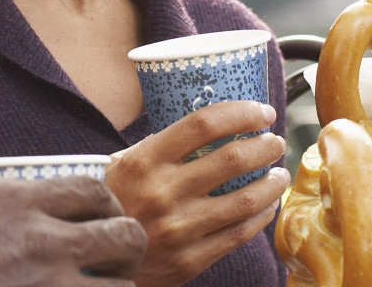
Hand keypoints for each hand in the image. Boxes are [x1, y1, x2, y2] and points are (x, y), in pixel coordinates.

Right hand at [0, 176, 145, 286]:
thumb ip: (13, 212)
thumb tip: (48, 210)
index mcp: (16, 201)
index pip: (95, 190)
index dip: (107, 211)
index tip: (101, 226)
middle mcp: (39, 237)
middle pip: (124, 234)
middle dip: (126, 252)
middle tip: (114, 267)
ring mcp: (47, 284)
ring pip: (122, 286)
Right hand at [103, 100, 290, 286]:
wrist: (94, 259)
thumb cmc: (111, 203)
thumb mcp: (122, 165)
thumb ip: (161, 147)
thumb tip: (210, 125)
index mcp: (144, 161)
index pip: (203, 124)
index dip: (241, 113)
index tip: (261, 111)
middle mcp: (162, 193)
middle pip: (233, 159)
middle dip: (265, 146)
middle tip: (274, 141)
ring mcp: (178, 229)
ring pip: (245, 199)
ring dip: (272, 182)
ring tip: (278, 173)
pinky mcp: (189, 260)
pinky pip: (239, 233)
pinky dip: (261, 215)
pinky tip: (267, 205)